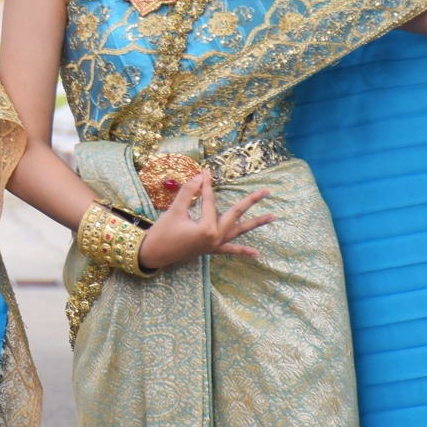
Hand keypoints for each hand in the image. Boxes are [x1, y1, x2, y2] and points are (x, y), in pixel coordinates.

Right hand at [136, 172, 274, 270]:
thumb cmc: (163, 232)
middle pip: (235, 214)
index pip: (210, 202)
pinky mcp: (211, 249)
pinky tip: (257, 254)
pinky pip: (230, 250)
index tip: (206, 173)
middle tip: (266, 191)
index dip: (206, 186)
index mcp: (206, 228)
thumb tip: (201, 177)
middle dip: (250, 201)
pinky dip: (243, 251)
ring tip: (273, 216)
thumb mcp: (174, 210)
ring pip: (239, 231)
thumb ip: (189, 192)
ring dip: (256, 224)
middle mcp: (215, 237)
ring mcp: (215, 244)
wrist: (153, 254)